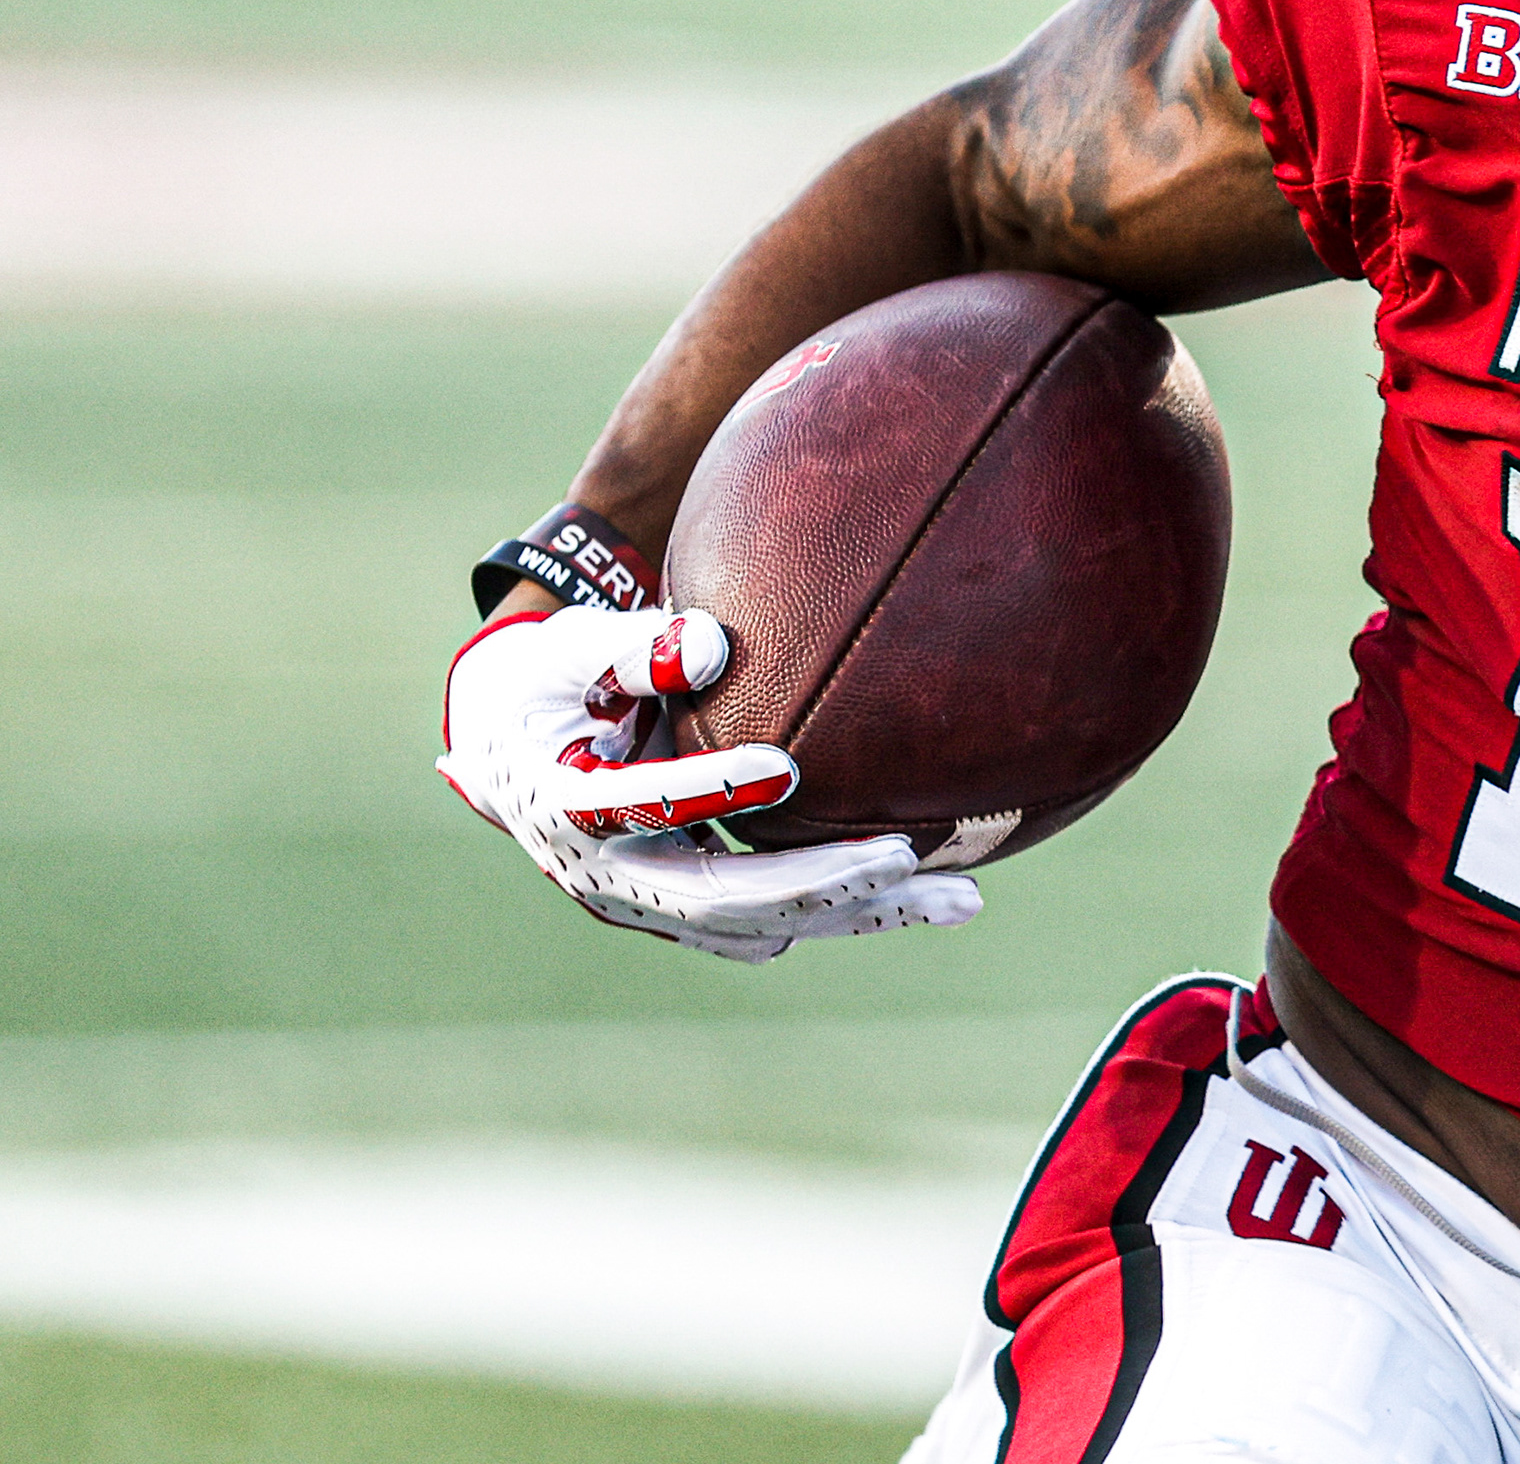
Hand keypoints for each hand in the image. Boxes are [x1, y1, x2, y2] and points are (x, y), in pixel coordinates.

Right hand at [437, 602, 981, 961]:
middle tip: (905, 855)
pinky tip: (916, 899)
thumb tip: (707, 645)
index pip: (641, 803)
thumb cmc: (552, 676)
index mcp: (566, 803)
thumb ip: (632, 647)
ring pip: (760, 926)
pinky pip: (768, 924)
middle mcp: (605, 872)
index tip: (786, 769)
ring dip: (859, 914)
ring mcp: (647, 902)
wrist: (508, 742)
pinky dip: (841, 914)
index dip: (709, 790)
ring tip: (959, 900)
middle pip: (720, 895)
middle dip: (817, 883)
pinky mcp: (684, 908)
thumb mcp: (572, 647)